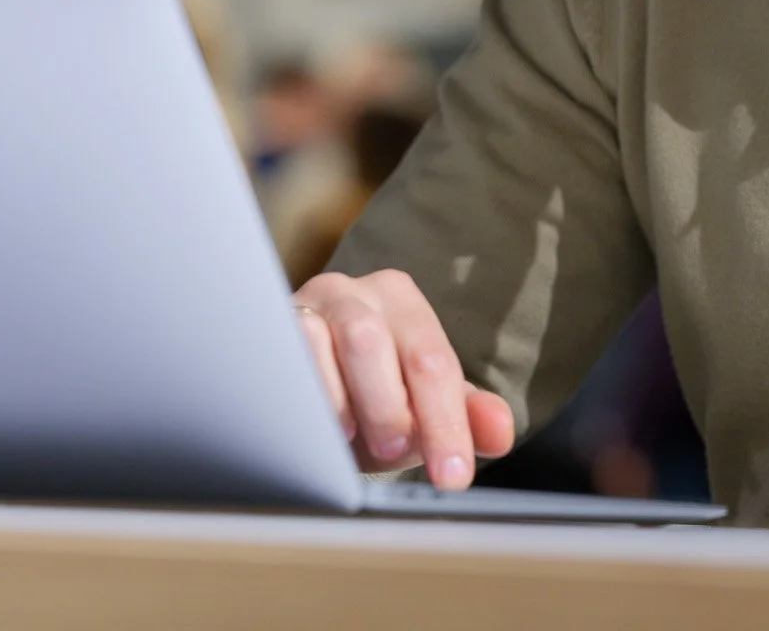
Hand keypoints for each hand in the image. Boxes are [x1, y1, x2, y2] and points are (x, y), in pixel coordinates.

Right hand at [293, 269, 515, 488]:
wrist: (303, 394)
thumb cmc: (368, 399)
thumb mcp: (420, 409)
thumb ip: (464, 418)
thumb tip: (501, 432)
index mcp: (401, 301)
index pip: (431, 361)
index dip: (445, 422)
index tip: (453, 477)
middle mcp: (354, 292)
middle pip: (375, 342)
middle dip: (390, 406)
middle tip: (396, 451)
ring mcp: (306, 306)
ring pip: (326, 341)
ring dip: (343, 401)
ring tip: (351, 441)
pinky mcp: (267, 327)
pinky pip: (283, 355)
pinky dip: (302, 396)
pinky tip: (311, 428)